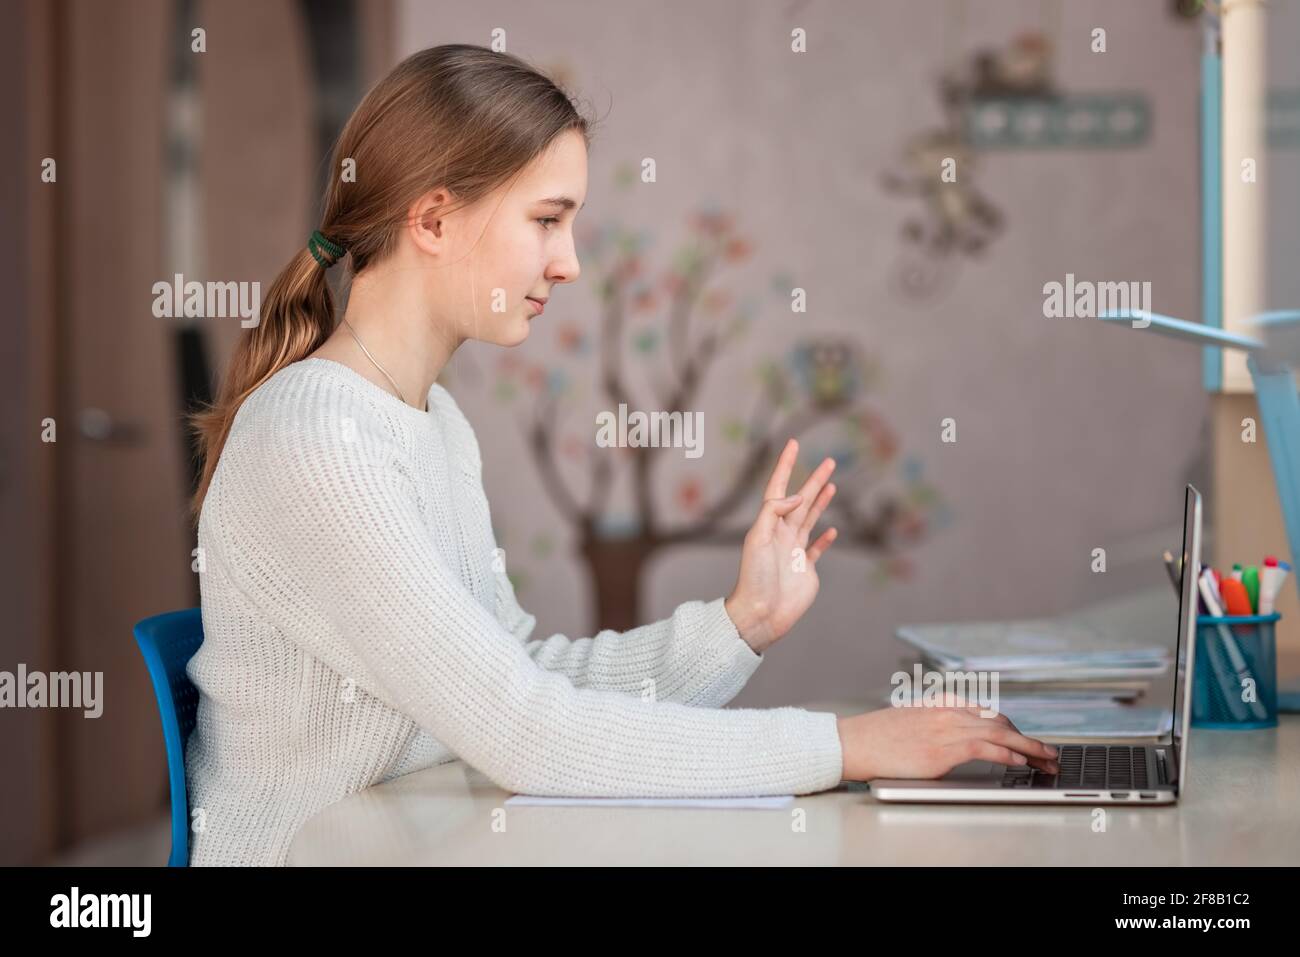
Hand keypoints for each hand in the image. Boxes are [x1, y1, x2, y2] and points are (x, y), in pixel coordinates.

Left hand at [725, 437, 838, 653]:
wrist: (761, 613)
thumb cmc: (755, 577)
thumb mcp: (758, 538)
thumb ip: (774, 513)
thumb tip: (796, 496)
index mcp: (768, 525)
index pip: (779, 488)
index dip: (786, 466)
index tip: (793, 445)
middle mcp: (782, 535)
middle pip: (801, 501)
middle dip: (814, 480)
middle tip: (829, 461)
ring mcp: (795, 551)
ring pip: (810, 519)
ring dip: (820, 501)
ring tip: (832, 484)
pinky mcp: (806, 569)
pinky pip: (817, 549)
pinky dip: (825, 539)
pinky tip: (831, 530)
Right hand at [836, 705, 1060, 781]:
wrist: (854, 742)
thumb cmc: (877, 738)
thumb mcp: (911, 723)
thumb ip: (937, 727)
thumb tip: (957, 742)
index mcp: (941, 705)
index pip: (988, 714)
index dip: (1014, 729)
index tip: (1028, 742)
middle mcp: (947, 712)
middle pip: (1000, 722)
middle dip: (1029, 739)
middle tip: (1049, 754)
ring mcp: (945, 729)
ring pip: (1000, 733)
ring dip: (1030, 748)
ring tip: (1048, 760)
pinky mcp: (942, 749)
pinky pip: (984, 747)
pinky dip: (1008, 753)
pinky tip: (1021, 761)